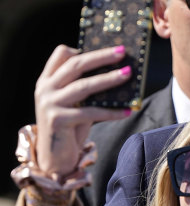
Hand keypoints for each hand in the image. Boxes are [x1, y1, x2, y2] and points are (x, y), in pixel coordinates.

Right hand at [34, 44, 131, 177]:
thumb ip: (85, 88)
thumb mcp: (75, 104)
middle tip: (122, 52)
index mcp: (47, 80)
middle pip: (75, 65)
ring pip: (83, 86)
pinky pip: (90, 113)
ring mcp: (49, 104)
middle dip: (101, 57)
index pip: (61, 54)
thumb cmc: (70, 127)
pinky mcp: (58, 120)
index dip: (83, 49)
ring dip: (108, 79)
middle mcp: (45, 89)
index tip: (107, 47)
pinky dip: (111, 112)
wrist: (55, 157)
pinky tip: (127, 110)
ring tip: (128, 75)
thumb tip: (118, 74)